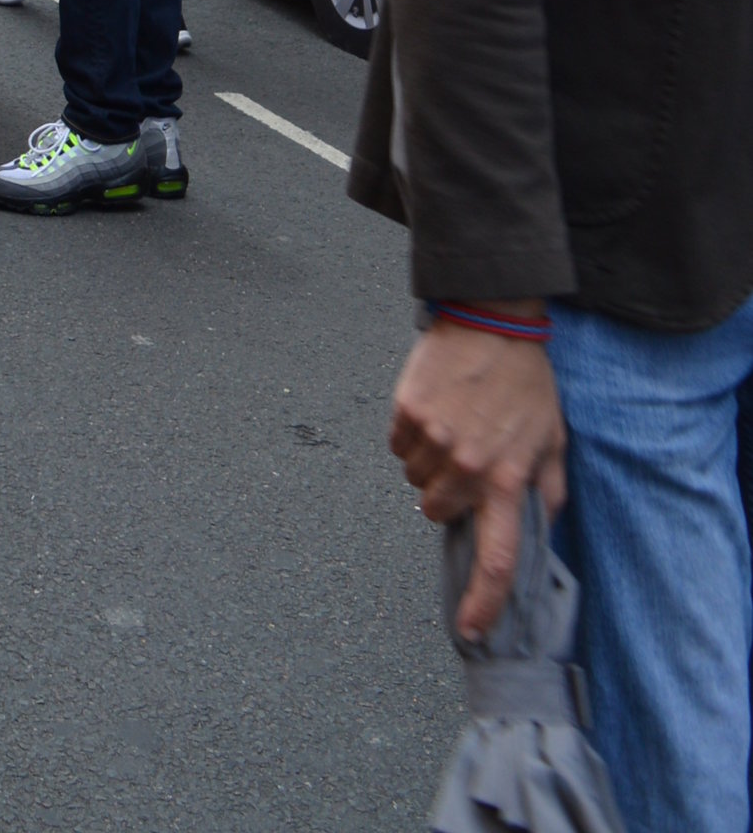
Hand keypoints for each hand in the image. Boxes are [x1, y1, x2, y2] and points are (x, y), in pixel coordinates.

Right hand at [390, 317, 565, 637]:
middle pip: (437, 511)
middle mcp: (468, 466)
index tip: (471, 630)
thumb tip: (541, 526)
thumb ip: (547, 488)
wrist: (491, 320)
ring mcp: (434, 439)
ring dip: (428, 463)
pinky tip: (434, 410)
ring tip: (452, 426)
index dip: (483, 603)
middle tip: (465, 460)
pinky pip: (398, 445)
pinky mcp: (407, 412)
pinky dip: (410, 436)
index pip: (496, 558)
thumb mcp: (553, 439)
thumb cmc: (526, 381)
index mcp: (508, 480)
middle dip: (447, 495)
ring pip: (414, 479)